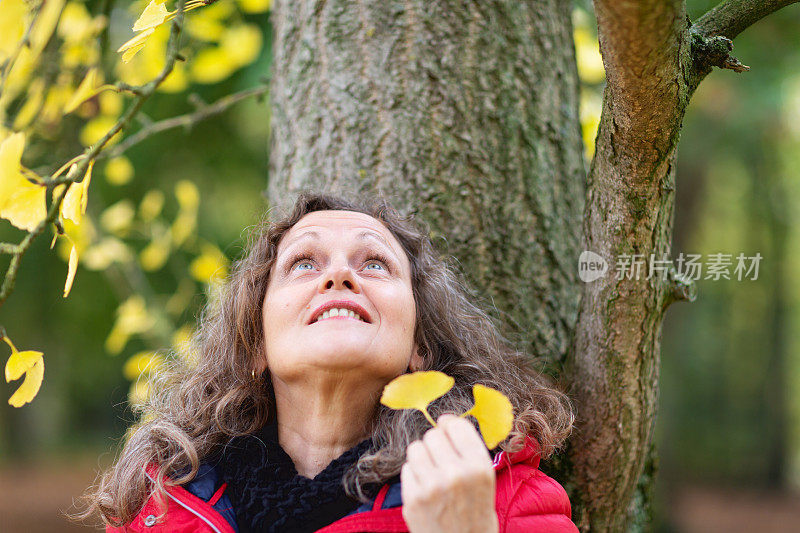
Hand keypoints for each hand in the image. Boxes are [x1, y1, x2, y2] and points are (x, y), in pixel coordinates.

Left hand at [401, 414, 498, 532]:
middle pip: (432, 435)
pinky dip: (413, 476)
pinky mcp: (413, 500)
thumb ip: (468, 451)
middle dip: (435, 444)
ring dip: (422, 457)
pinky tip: (425, 490)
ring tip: (431, 473)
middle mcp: (456, 474)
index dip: (449, 425)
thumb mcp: (485, 481)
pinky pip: (406, 469)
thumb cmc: (476, 514)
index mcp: (480, 467)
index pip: (456, 426)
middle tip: (440, 459)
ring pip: (415, 448)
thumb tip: (444, 420)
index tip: (446, 428)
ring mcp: (432, 487)